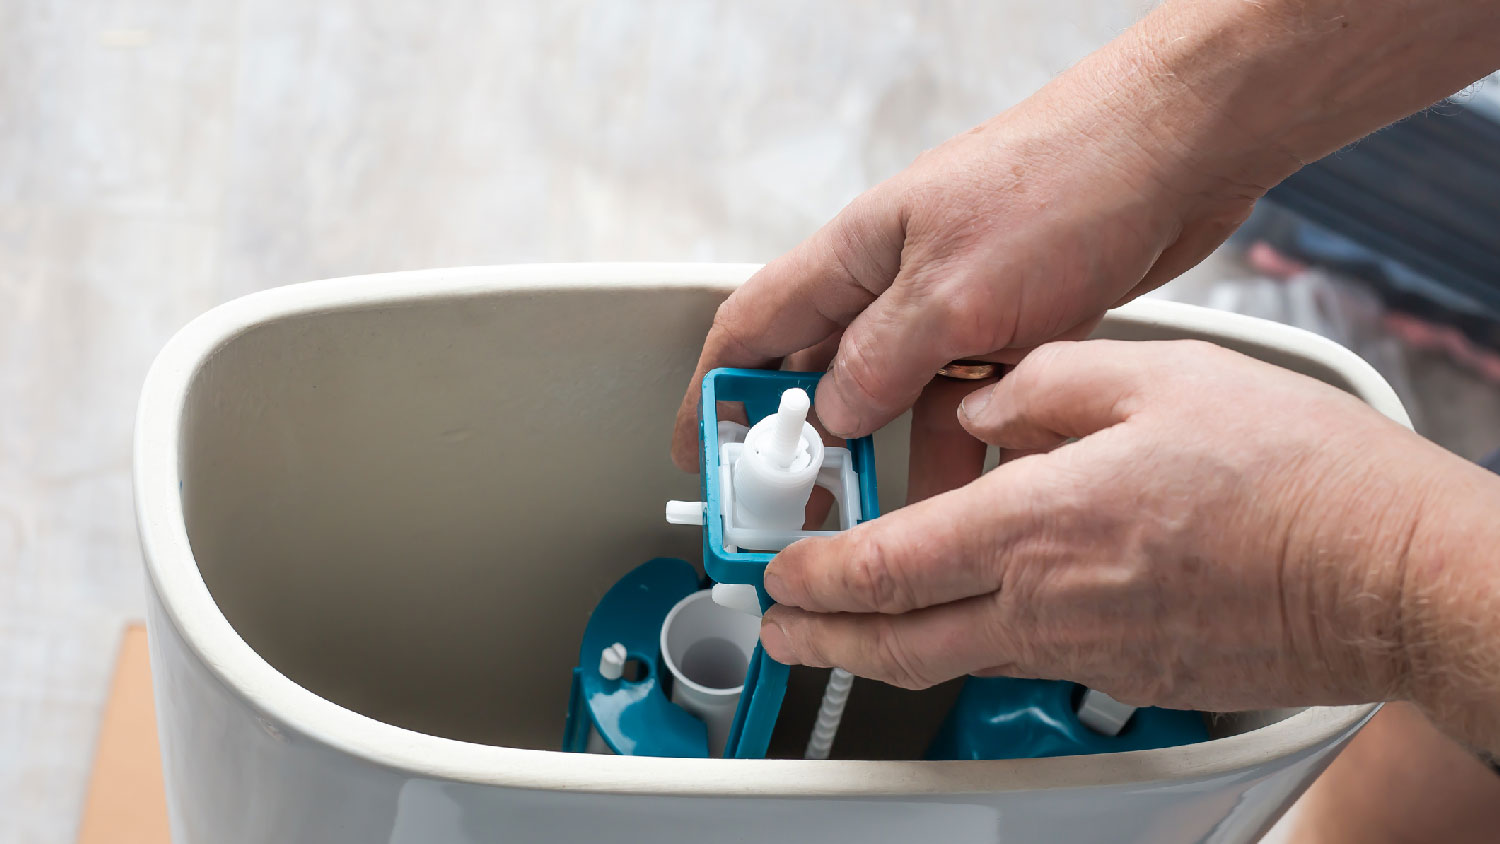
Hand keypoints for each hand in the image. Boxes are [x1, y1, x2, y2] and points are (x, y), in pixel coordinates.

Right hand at [672, 30, 1285, 499]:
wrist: (1180, 149)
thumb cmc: (1067, 179)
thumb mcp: (954, 290)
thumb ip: (880, 361)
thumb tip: (830, 418)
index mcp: (856, 254)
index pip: (752, 329)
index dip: (713, 394)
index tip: (698, 456)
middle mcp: (895, 281)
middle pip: (819, 375)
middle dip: (800, 447)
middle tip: (794, 510)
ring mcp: (954, 305)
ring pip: (896, 400)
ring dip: (886, 460)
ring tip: (880, 522)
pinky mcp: (1012, 324)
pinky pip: (965, 403)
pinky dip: (961, 449)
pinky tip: (970, 490)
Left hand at [757, 340, 1445, 711]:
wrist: (1387, 571)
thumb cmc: (1292, 474)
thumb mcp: (1154, 377)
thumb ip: (1045, 385)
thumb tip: (985, 404)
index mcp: (1037, 522)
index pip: (887, 563)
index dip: (816, 574)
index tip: (780, 571)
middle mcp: (1049, 603)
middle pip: (899, 641)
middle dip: (823, 638)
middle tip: (782, 630)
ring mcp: (1090, 653)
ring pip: (955, 659)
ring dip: (886, 649)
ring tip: (851, 636)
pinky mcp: (1131, 676)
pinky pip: (1029, 661)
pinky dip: (978, 644)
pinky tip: (982, 617)